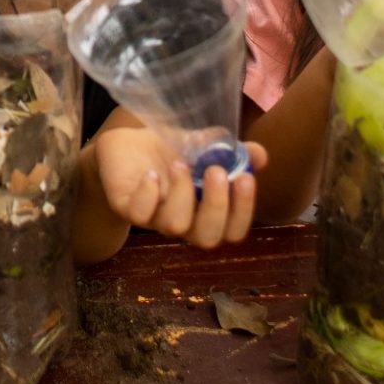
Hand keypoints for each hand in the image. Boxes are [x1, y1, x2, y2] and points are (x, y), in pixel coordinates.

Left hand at [96, 128, 263, 248]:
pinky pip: (139, 213)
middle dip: (217, 206)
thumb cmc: (168, 151)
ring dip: (183, 194)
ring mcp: (153, 217)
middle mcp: (182, 221)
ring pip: (175, 226)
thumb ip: (230, 151)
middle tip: (216, 171)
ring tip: (180, 164)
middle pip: (208, 238)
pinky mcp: (126, 206)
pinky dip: (149, 193)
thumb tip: (259, 155)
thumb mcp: (203, 145)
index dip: (243, 212)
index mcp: (205, 212)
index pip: (232, 231)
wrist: (124, 145)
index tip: (245, 178)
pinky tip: (152, 172)